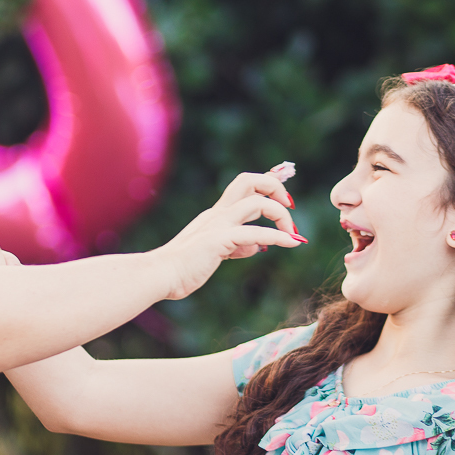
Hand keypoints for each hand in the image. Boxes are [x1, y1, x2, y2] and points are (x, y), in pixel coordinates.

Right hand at [153, 171, 302, 299]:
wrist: (160, 275)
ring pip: (256, 202)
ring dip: (281, 214)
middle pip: (248, 180)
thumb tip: (258, 246)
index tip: (286, 192)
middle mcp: (217, 214)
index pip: (244, 186)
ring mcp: (217, 225)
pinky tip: (291, 243)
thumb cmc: (183, 268)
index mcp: (216, 215)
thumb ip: (237, 246)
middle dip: (274, 186)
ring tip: (293, 233)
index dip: (267, 182)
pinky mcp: (218, 240)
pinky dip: (277, 236)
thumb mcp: (216, 252)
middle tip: (290, 205)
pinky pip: (254, 233)